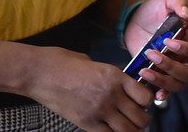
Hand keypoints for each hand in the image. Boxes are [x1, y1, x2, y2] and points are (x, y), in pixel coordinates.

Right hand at [29, 47, 152, 131]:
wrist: (40, 73)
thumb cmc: (64, 62)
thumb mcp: (94, 63)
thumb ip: (110, 75)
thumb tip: (121, 84)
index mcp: (115, 76)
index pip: (145, 96)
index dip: (147, 102)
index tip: (143, 102)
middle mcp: (111, 95)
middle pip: (140, 118)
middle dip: (142, 120)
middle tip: (137, 118)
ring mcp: (98, 111)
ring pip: (127, 131)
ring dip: (131, 130)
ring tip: (127, 126)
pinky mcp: (85, 123)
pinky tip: (111, 129)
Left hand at [122, 0, 187, 102]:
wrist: (133, 19)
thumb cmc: (154, 9)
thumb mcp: (167, 0)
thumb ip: (180, 3)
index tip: (168, 41)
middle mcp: (184, 58)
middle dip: (171, 67)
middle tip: (152, 54)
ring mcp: (171, 69)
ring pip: (178, 85)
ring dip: (163, 81)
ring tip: (145, 70)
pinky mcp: (158, 76)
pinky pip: (165, 92)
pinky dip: (161, 95)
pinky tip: (154, 94)